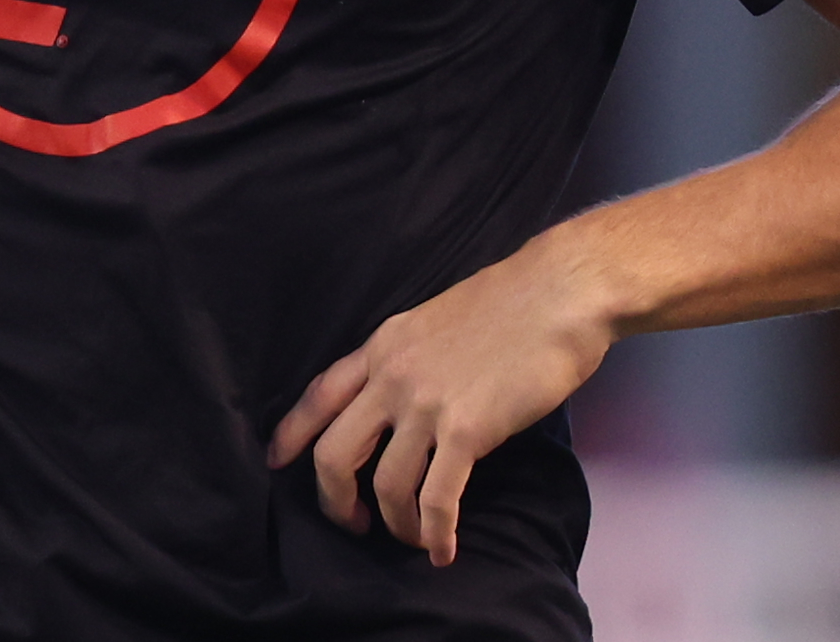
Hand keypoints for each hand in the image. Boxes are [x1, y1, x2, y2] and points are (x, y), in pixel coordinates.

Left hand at [264, 236, 614, 566]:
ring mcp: (426, 403)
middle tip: (355, 522)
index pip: (318, 395)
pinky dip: (436, 532)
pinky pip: (437, 498)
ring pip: (386, 485)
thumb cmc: (513, 301)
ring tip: (414, 538)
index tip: (279, 462)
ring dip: (397, 524)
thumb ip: (410, 357)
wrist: (560, 291)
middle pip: (334, 453)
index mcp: (383, 345)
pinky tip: (444, 550)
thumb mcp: (436, 319)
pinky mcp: (467, 429)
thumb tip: (405, 398)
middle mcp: (393, 375)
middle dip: (335, 501)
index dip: (293, 435)